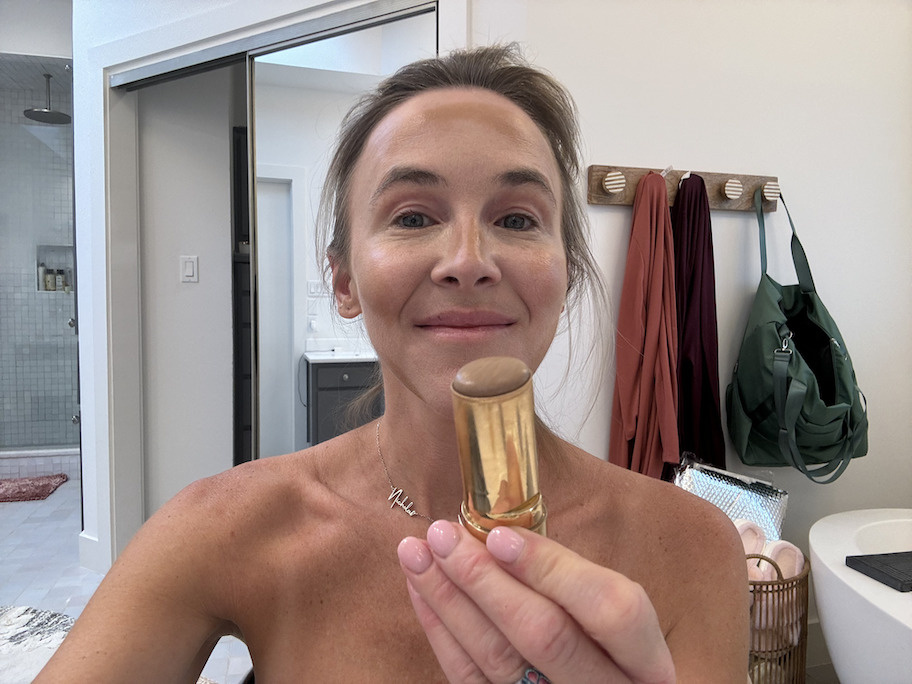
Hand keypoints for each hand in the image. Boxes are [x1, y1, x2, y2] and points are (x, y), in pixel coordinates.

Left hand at [397, 520, 674, 683]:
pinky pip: (470, 681)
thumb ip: (575, 584)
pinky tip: (423, 593)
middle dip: (484, 578)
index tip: (498, 534)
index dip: (551, 569)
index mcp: (645, 661)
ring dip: (449, 600)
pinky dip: (442, 633)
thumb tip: (502, 535)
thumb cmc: (606, 655)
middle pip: (544, 635)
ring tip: (416, 553)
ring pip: (498, 659)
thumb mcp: (616, 623)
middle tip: (443, 535)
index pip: (609, 608)